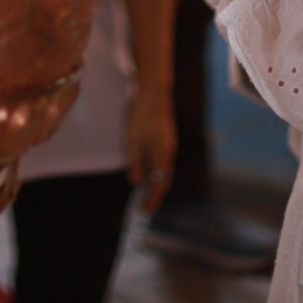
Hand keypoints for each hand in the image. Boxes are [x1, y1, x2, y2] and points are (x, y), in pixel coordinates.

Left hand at [126, 87, 177, 213]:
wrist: (153, 91)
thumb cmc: (141, 115)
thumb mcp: (133, 140)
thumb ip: (135, 161)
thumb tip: (136, 182)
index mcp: (163, 154)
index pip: (160, 184)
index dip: (152, 200)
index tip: (144, 211)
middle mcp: (169, 151)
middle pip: (164, 179)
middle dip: (155, 194)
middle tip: (144, 207)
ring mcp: (169, 144)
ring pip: (163, 169)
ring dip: (155, 182)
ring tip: (143, 193)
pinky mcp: (165, 137)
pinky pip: (162, 160)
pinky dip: (155, 171)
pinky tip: (146, 171)